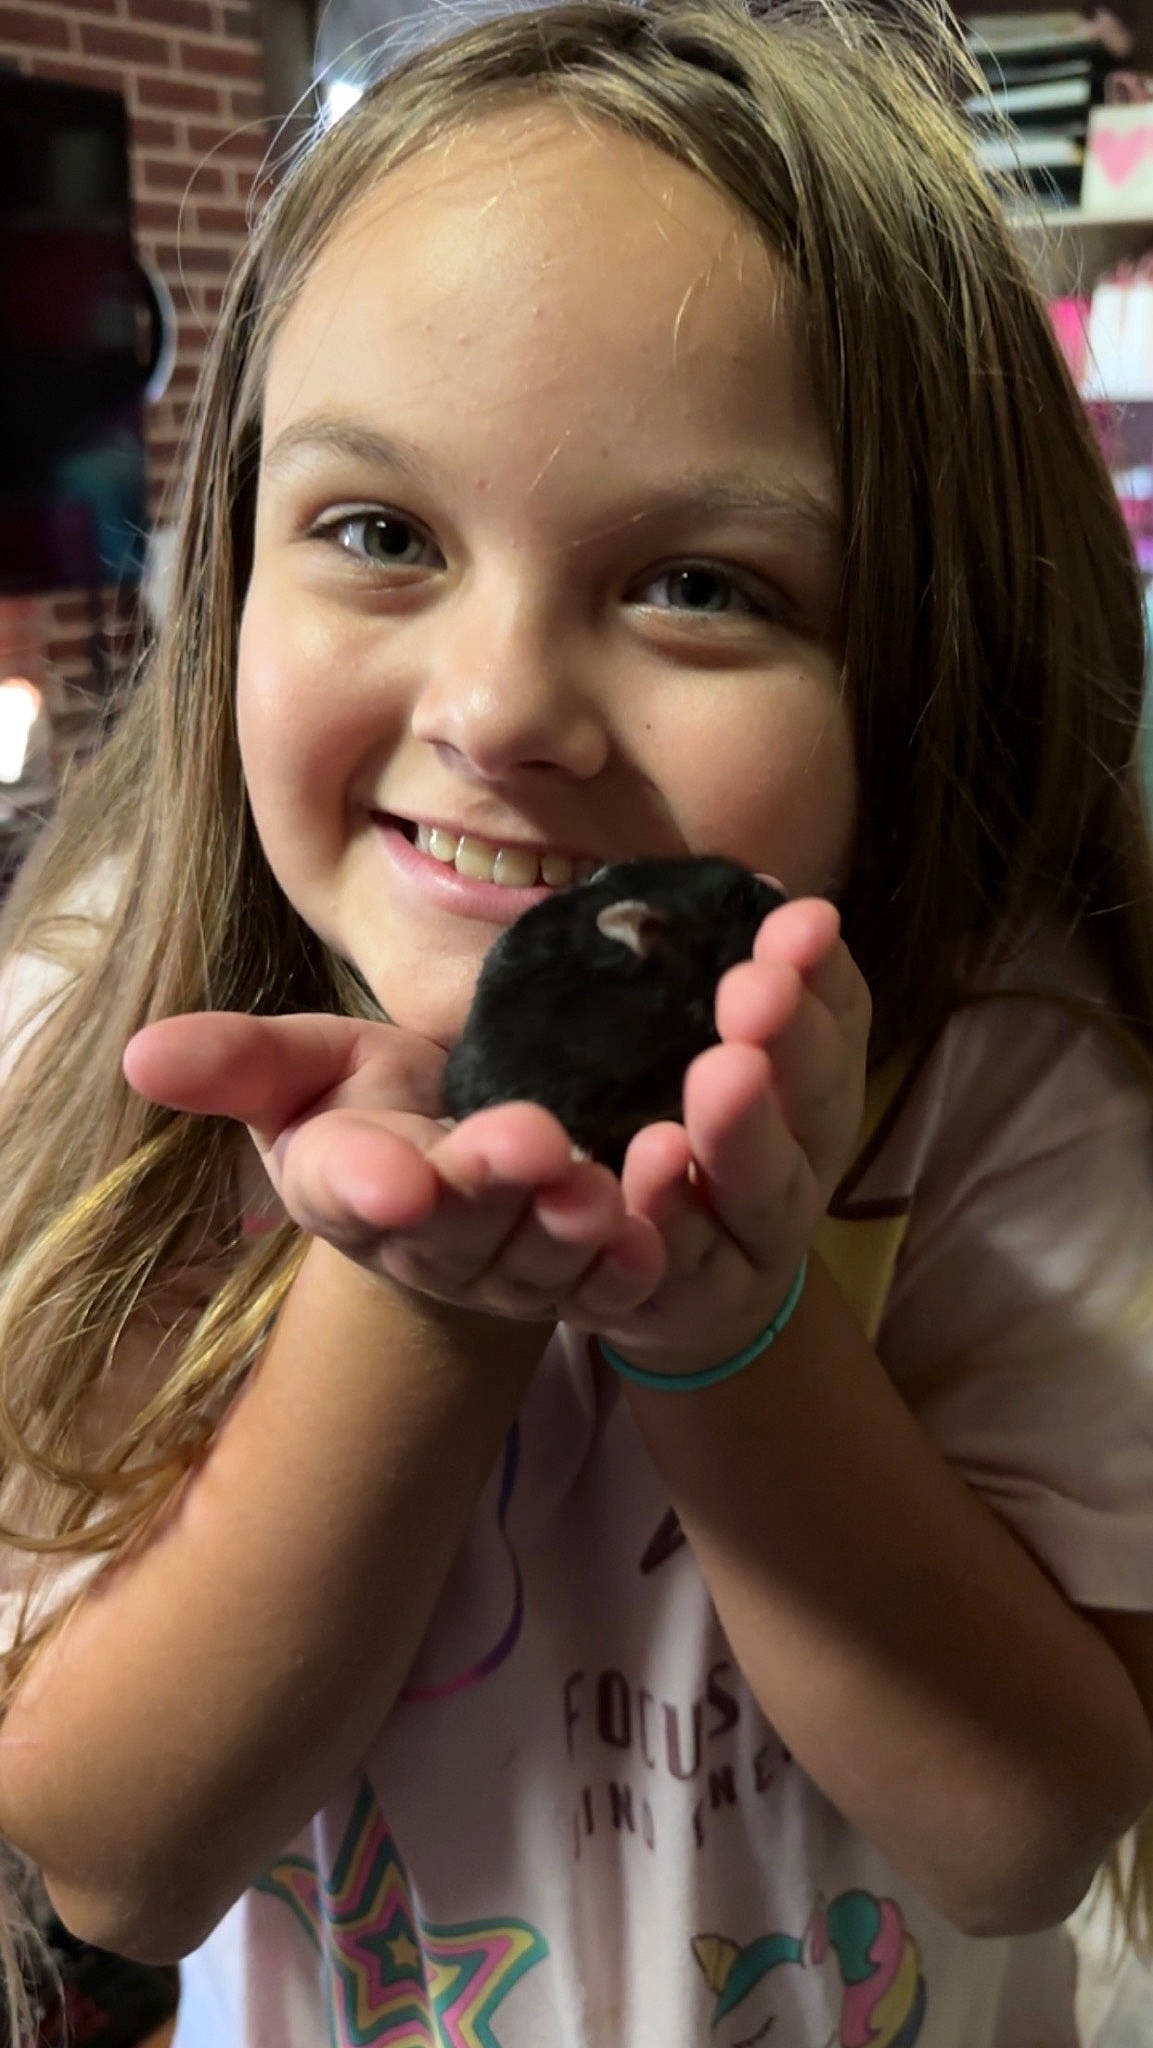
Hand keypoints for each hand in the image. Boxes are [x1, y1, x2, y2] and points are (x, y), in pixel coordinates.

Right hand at [123, 1011, 664, 1327]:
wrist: (462, 1141)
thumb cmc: (370, 1099)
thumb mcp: (304, 1066)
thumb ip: (237, 1062)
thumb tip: (138, 1055)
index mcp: (346, 1192)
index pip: (351, 1193)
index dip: (373, 1187)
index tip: (396, 1175)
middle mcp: (427, 1247)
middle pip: (459, 1224)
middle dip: (491, 1190)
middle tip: (527, 1144)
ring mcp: (509, 1273)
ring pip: (541, 1258)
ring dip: (571, 1227)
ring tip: (597, 1184)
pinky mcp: (586, 1280)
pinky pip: (614, 1281)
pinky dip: (638, 1256)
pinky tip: (660, 1225)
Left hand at [601, 897, 870, 1374]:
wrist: (684, 1292)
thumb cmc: (699, 1142)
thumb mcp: (730, 1054)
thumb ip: (750, 983)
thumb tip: (761, 881)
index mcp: (816, 1089)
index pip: (839, 1024)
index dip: (825, 976)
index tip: (801, 920)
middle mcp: (808, 1162)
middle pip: (816, 1105)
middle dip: (792, 1043)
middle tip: (754, 990)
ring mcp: (762, 1238)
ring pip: (764, 1187)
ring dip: (743, 1132)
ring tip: (719, 1075)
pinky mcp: (703, 1298)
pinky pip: (690, 1260)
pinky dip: (673, 1217)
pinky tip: (649, 1169)